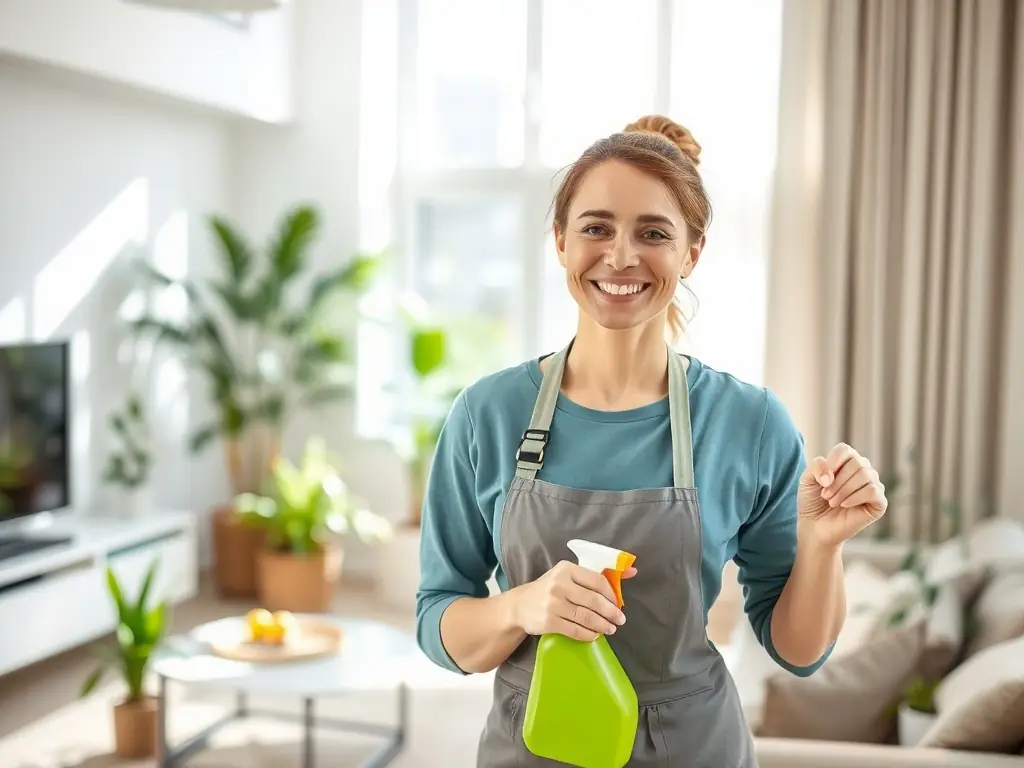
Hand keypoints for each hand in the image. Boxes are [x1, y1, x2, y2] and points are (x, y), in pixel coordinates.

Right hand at [511, 561, 636, 641]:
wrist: (519, 606)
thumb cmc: (549, 589)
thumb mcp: (568, 576)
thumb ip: (595, 575)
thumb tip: (632, 571)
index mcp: (567, 569)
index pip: (597, 581)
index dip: (612, 594)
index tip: (618, 604)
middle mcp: (559, 584)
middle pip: (594, 600)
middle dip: (611, 613)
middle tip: (620, 620)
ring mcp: (553, 603)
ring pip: (586, 617)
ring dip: (602, 625)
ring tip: (610, 629)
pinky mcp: (549, 621)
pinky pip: (575, 630)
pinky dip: (588, 634)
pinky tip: (594, 635)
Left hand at [798, 442, 887, 547]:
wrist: (816, 527)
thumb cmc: (813, 501)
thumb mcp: (807, 479)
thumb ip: (816, 467)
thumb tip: (831, 476)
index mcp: (847, 462)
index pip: (844, 450)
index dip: (832, 462)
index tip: (821, 480)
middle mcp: (863, 470)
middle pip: (856, 462)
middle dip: (837, 481)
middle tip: (826, 496)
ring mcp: (873, 486)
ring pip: (865, 475)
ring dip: (844, 490)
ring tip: (832, 502)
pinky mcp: (880, 502)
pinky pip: (873, 491)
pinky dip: (855, 497)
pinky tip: (845, 505)